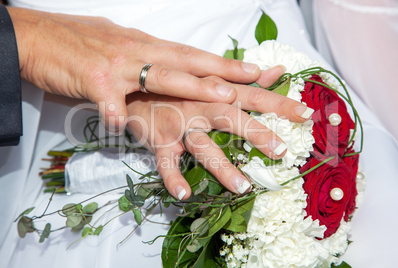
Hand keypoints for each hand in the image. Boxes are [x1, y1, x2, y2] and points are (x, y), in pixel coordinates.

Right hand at [7, 7, 261, 133]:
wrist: (40, 37)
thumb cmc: (85, 44)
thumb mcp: (126, 47)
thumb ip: (152, 59)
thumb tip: (176, 66)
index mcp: (150, 48)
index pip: (196, 56)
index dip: (227, 65)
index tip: (259, 73)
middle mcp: (140, 53)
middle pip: (190, 65)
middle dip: (224, 77)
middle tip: (257, 87)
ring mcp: (117, 66)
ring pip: (159, 76)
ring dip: (192, 86)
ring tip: (221, 97)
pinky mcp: (92, 82)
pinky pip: (105, 100)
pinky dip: (112, 111)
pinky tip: (117, 123)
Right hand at [125, 69, 312, 199]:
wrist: (136, 84)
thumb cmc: (179, 83)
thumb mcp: (212, 76)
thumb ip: (246, 76)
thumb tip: (277, 70)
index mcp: (216, 89)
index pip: (253, 95)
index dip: (279, 104)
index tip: (306, 115)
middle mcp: (200, 105)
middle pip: (230, 117)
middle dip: (256, 133)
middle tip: (280, 151)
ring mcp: (180, 124)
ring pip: (202, 146)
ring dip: (222, 166)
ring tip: (243, 187)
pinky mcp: (160, 140)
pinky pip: (166, 162)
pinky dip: (172, 178)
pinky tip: (183, 195)